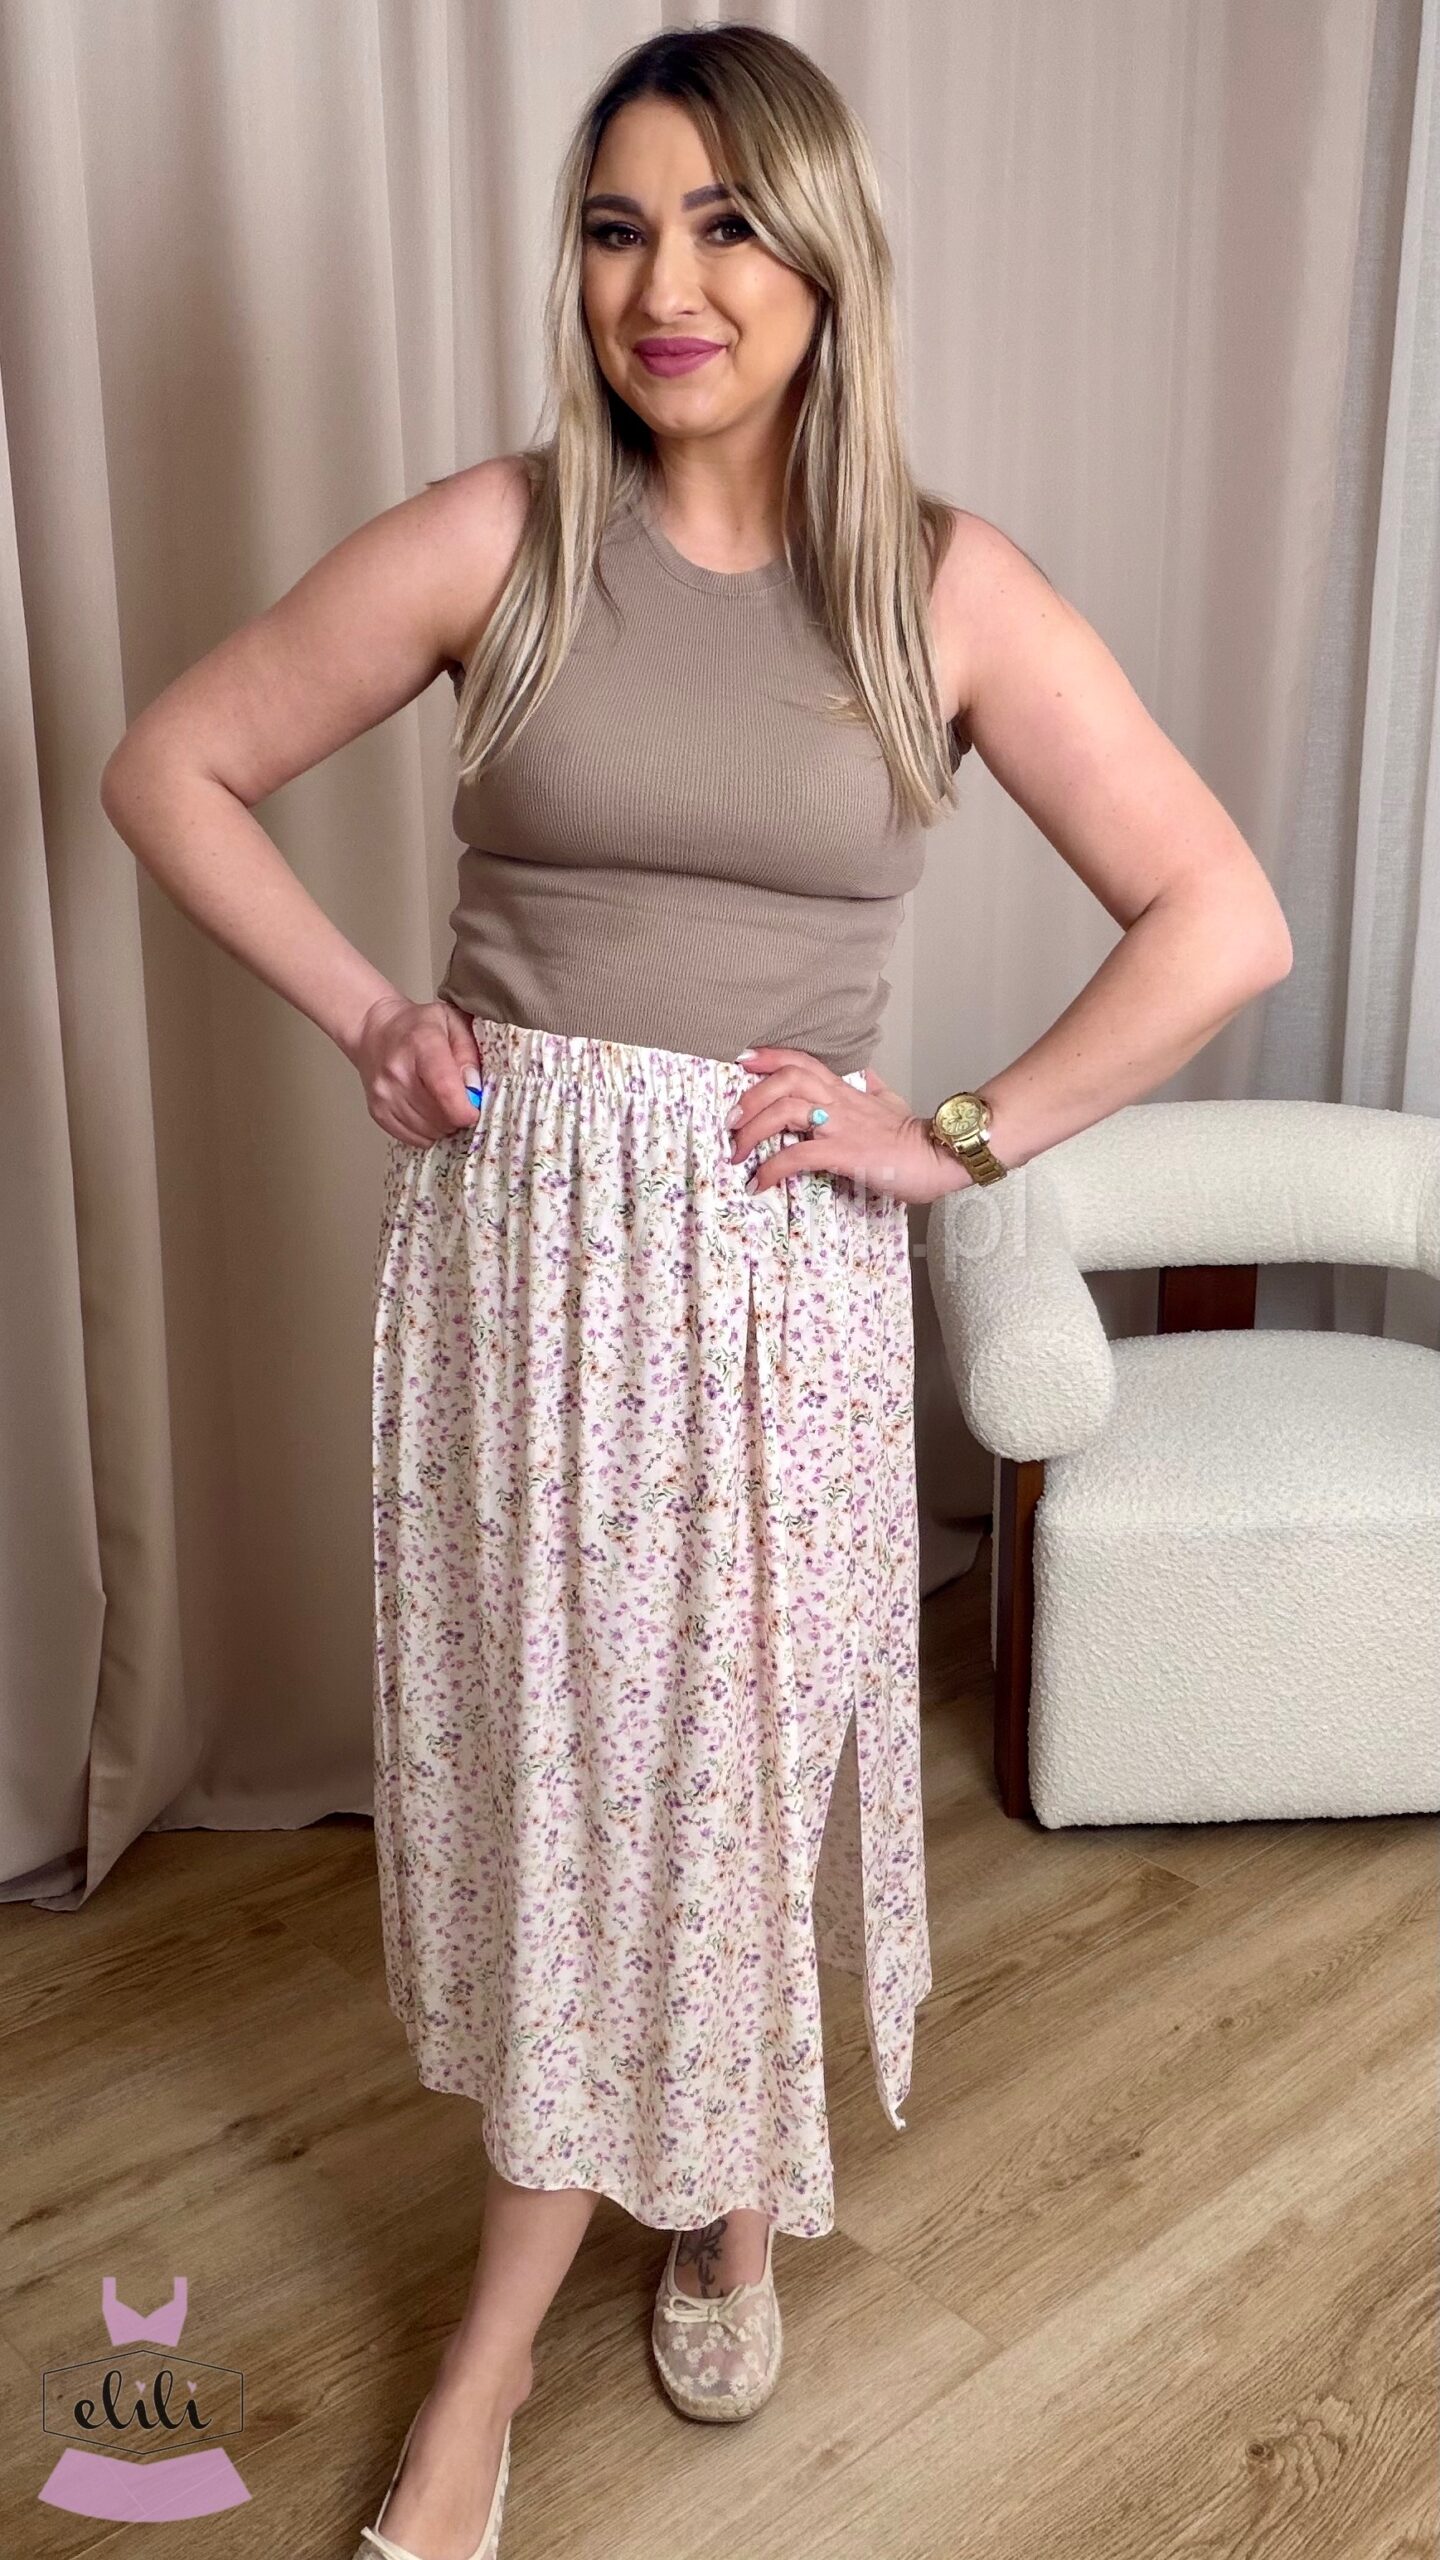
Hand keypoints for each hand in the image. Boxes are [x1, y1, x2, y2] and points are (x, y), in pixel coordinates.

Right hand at [347, 993, 483, 1146]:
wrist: (374, 1030)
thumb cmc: (419, 1025)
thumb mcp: (454, 1023)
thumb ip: (468, 1053)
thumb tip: (474, 1090)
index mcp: (422, 1043)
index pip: (445, 1089)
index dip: (465, 1110)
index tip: (474, 1110)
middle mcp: (397, 1071)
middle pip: (440, 1117)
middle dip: (457, 1116)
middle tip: (459, 1099)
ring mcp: (384, 1094)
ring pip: (429, 1132)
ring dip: (443, 1124)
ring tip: (442, 1103)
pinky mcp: (377, 1111)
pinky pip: (413, 1138)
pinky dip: (427, 1132)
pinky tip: (428, 1111)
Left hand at [730, 1047, 974, 1205]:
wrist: (940, 1156)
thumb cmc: (915, 1138)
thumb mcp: (892, 1104)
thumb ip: (874, 1088)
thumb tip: (867, 1075)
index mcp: (845, 1090)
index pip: (801, 1061)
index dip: (769, 1056)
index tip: (742, 1060)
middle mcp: (838, 1102)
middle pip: (786, 1079)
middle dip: (751, 1096)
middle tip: (730, 1120)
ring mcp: (840, 1126)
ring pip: (786, 1111)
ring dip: (753, 1130)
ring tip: (737, 1153)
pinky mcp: (844, 1153)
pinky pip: (798, 1155)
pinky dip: (772, 1169)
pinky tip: (759, 1183)